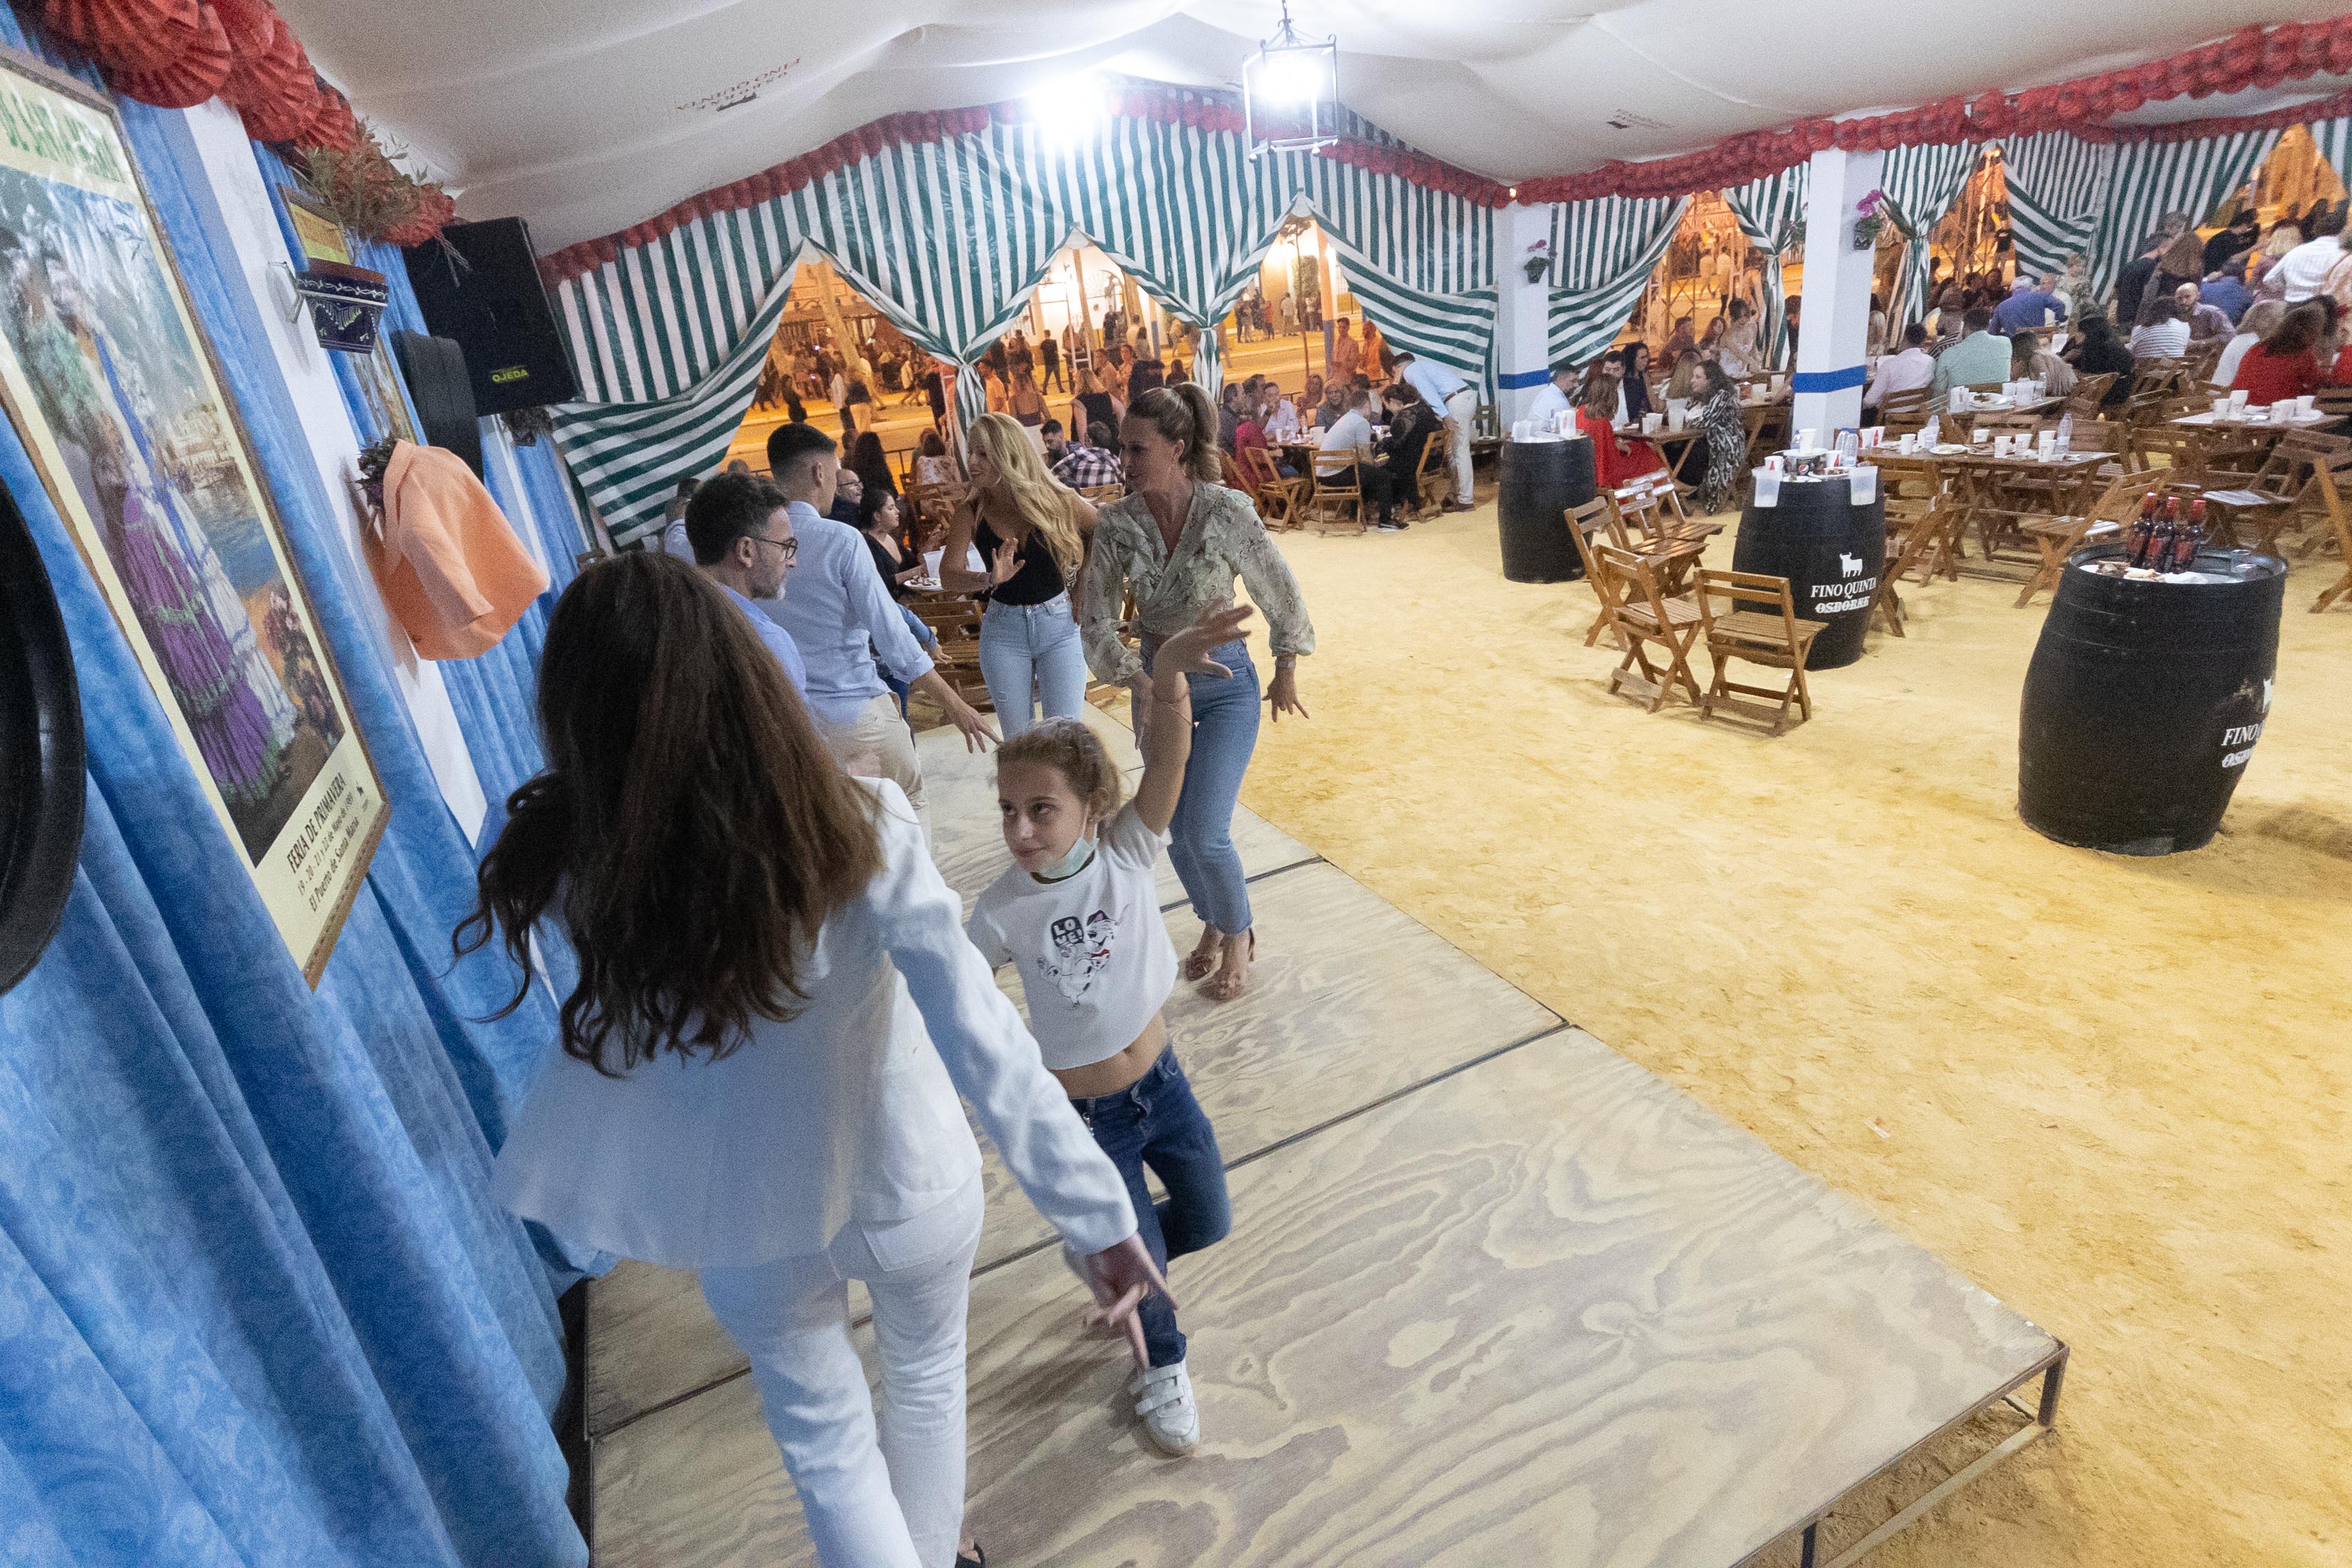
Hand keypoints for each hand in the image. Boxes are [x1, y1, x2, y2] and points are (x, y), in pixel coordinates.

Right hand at [946, 692, 999, 751]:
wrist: (955, 705)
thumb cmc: (962, 708)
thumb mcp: (972, 713)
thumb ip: (976, 720)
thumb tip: (978, 726)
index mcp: (980, 718)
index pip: (988, 728)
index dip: (993, 733)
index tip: (998, 738)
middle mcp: (977, 722)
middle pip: (988, 732)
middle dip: (994, 738)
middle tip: (1000, 743)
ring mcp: (971, 726)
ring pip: (978, 737)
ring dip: (982, 745)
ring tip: (984, 751)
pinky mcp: (965, 728)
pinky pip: (968, 739)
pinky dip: (970, 746)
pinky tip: (971, 751)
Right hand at [988, 543, 1020, 587]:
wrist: (998, 581)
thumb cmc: (1006, 575)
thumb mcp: (1013, 570)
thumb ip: (1018, 566)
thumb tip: (1024, 560)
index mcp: (1009, 559)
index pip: (1011, 550)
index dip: (1013, 545)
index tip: (1016, 540)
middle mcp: (1004, 558)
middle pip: (1007, 549)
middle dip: (1010, 544)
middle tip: (1013, 538)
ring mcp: (999, 560)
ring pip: (1001, 551)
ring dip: (1004, 546)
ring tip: (1006, 540)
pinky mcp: (995, 564)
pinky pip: (994, 558)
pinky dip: (993, 554)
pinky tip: (994, 549)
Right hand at [1079, 1233, 1173, 1366]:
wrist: (1100, 1229)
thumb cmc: (1097, 1254)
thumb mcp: (1098, 1282)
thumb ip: (1107, 1301)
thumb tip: (1111, 1322)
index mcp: (1120, 1296)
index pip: (1129, 1324)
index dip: (1135, 1343)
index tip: (1142, 1363)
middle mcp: (1133, 1290)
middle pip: (1131, 1316)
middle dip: (1137, 1341)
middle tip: (1143, 1362)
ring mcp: (1140, 1278)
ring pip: (1133, 1298)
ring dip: (1121, 1307)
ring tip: (1109, 1314)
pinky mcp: (1144, 1264)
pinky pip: (1156, 1280)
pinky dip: (1165, 1293)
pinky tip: (1175, 1305)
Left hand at [1155, 604, 1252, 680]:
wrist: (1167, 655)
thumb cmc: (1184, 662)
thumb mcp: (1200, 667)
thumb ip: (1216, 669)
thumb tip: (1230, 675)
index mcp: (1204, 644)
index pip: (1224, 639)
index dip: (1237, 635)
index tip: (1250, 632)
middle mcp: (1202, 632)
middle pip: (1223, 622)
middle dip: (1239, 616)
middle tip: (1252, 610)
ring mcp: (1199, 626)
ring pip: (1218, 616)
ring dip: (1232, 610)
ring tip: (1245, 605)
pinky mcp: (1195, 624)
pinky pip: (1206, 613)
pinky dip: (1214, 606)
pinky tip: (1222, 597)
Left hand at [1267, 665, 1308, 722]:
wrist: (1283, 678)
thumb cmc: (1275, 683)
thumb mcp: (1270, 690)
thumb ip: (1267, 696)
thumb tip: (1263, 699)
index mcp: (1274, 702)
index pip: (1274, 711)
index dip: (1274, 717)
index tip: (1275, 721)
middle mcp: (1281, 704)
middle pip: (1283, 709)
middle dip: (1283, 705)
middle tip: (1283, 698)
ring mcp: (1288, 702)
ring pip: (1289, 710)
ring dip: (1289, 707)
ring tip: (1290, 708)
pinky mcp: (1294, 699)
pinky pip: (1300, 707)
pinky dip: (1304, 712)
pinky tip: (1308, 718)